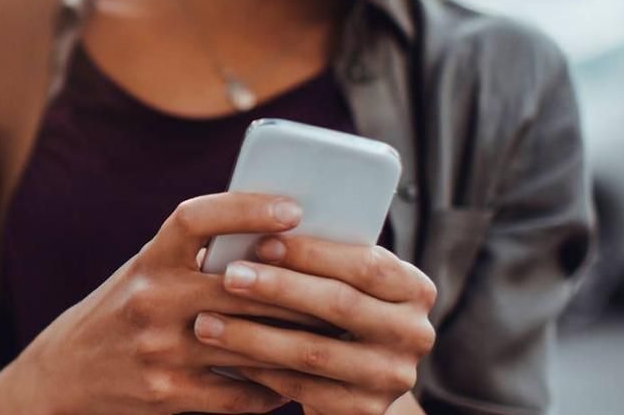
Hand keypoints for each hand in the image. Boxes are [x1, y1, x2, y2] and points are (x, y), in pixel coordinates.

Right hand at [0, 193, 322, 414]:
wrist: (64, 375)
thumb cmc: (120, 313)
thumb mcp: (145, 274)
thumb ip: (195, 260)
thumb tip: (278, 241)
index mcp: (148, 260)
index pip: (196, 219)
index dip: (245, 208)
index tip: (292, 208)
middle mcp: (151, 299)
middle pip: (243, 287)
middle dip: (299, 289)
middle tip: (346, 286)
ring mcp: (159, 349)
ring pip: (250, 343)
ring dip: (298, 342)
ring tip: (335, 336)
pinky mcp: (168, 393)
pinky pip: (240, 392)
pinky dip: (274, 388)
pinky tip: (296, 382)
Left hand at [191, 235, 437, 414]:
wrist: (353, 382)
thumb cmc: (332, 313)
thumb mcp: (341, 283)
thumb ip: (318, 261)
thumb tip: (257, 226)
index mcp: (414, 289)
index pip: (366, 263)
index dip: (312, 253)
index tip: (261, 242)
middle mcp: (415, 334)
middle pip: (340, 305)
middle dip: (278, 289)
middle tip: (229, 277)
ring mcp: (393, 377)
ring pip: (314, 351)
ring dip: (254, 336)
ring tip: (208, 322)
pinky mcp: (366, 412)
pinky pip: (303, 388)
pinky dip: (260, 371)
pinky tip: (226, 358)